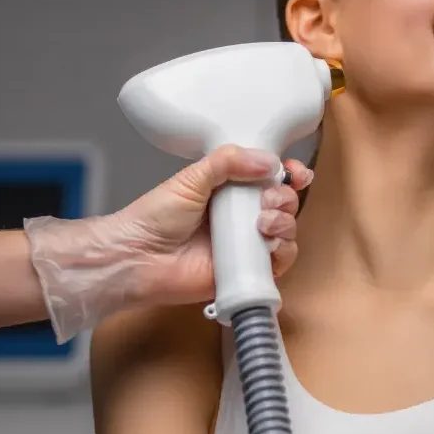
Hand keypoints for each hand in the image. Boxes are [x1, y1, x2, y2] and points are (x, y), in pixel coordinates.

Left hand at [108, 145, 311, 305]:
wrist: (138, 258)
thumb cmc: (157, 216)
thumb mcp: (191, 178)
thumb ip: (228, 161)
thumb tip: (271, 161)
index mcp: (230, 189)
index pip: (270, 177)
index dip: (288, 173)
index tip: (295, 172)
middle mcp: (242, 215)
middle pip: (284, 203)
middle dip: (284, 197)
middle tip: (266, 200)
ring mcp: (246, 244)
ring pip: (286, 231)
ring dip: (284, 222)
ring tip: (262, 222)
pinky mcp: (247, 272)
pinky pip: (279, 262)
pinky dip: (283, 251)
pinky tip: (268, 243)